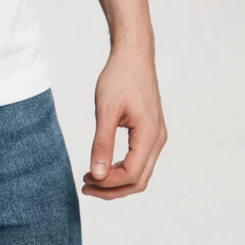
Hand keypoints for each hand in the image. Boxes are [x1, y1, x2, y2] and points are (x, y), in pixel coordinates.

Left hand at [82, 40, 166, 199]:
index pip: (131, 175)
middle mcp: (158, 140)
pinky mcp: (152, 131)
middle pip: (139, 180)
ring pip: (141, 172)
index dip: (108, 184)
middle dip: (112, 189)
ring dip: (117, 180)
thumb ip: (102, 144)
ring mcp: (158, 136)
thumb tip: (96, 175)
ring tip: (91, 178)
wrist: (134, 55)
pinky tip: (104, 165)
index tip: (86, 179)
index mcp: (149, 135)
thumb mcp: (106, 110)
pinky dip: (123, 168)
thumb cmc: (119, 77)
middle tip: (86, 187)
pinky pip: (140, 159)